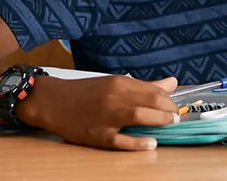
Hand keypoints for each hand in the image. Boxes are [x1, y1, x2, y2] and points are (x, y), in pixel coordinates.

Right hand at [21, 74, 179, 150]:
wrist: (52, 101)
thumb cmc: (85, 92)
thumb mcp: (113, 83)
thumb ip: (143, 86)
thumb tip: (173, 83)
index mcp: (118, 83)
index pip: (152, 90)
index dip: (168, 99)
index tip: (173, 105)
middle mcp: (113, 98)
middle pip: (150, 100)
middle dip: (168, 109)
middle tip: (175, 116)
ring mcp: (105, 117)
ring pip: (138, 116)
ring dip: (159, 120)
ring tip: (169, 123)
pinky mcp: (97, 136)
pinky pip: (120, 141)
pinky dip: (138, 143)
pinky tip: (151, 143)